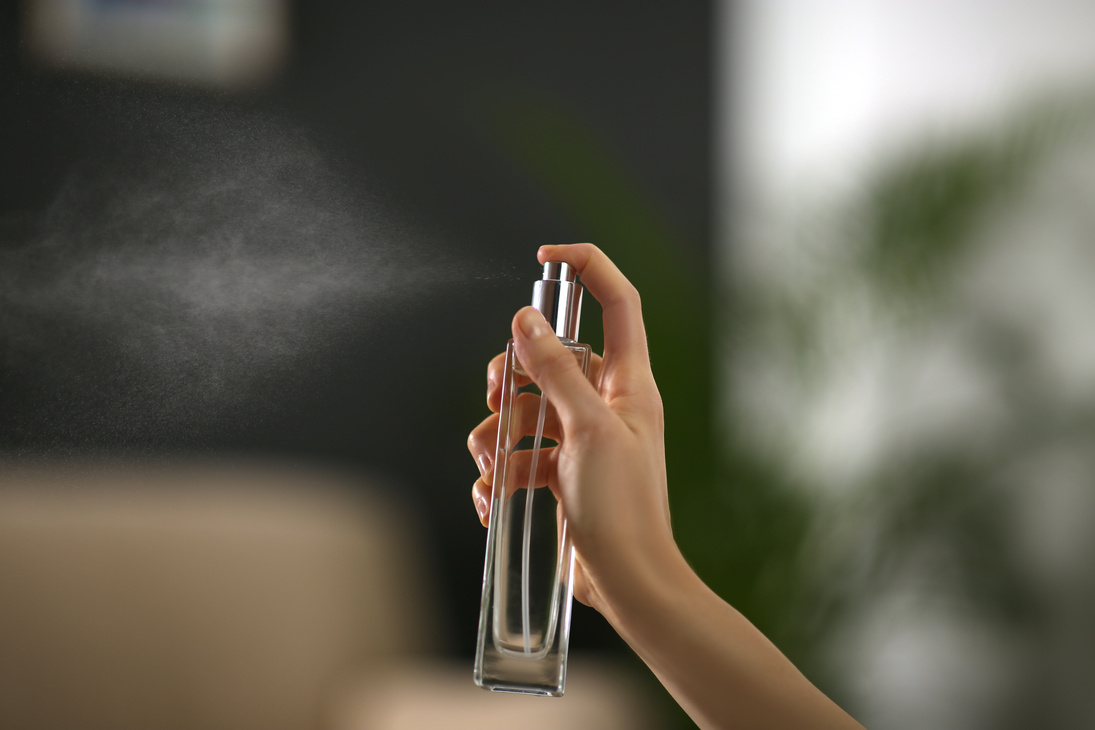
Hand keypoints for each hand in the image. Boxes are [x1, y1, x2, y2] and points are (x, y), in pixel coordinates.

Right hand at [467, 243, 674, 619]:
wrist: (627, 582)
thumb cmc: (625, 509)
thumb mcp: (588, 430)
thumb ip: (556, 372)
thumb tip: (526, 321)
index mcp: (628, 382)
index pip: (617, 303)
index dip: (588, 268)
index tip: (545, 257)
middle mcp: (604, 403)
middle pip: (548, 357)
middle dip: (511, 375)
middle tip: (497, 399)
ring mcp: (578, 439)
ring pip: (521, 409)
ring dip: (496, 436)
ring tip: (495, 468)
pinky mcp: (557, 473)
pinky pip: (516, 455)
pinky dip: (499, 474)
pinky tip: (496, 499)